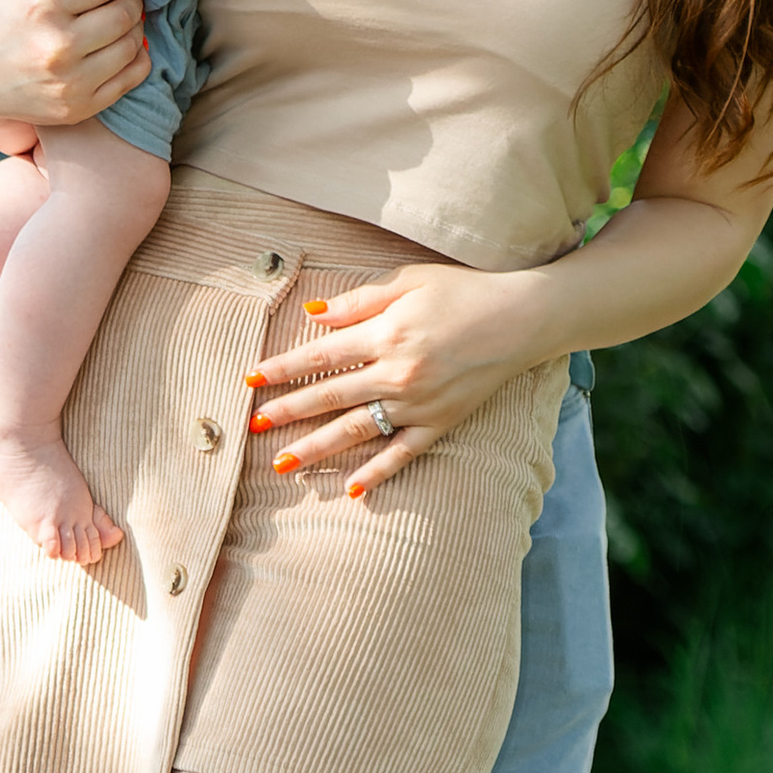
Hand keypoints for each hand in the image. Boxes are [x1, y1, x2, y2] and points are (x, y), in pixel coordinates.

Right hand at [0, 0, 148, 132]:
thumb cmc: (5, 15)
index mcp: (42, 7)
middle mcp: (58, 46)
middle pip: (124, 13)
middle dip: (130, 0)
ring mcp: (71, 82)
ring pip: (131, 44)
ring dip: (134, 27)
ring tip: (121, 21)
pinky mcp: (80, 106)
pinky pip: (133, 76)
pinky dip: (137, 57)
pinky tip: (120, 47)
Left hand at [243, 264, 551, 494]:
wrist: (521, 319)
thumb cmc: (462, 292)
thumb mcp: (408, 283)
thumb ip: (359, 300)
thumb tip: (313, 315)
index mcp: (387, 334)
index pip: (321, 356)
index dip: (283, 368)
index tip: (250, 378)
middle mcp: (398, 373)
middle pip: (330, 395)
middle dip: (288, 410)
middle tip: (254, 423)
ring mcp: (419, 403)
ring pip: (357, 430)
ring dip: (317, 447)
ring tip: (282, 462)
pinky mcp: (441, 423)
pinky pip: (402, 453)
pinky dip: (377, 472)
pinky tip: (350, 489)